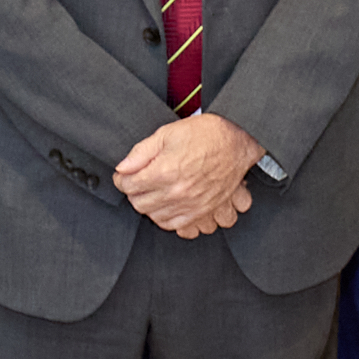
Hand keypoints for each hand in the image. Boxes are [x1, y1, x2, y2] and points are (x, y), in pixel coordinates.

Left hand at [113, 111, 265, 236]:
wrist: (237, 143)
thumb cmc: (206, 135)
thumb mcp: (168, 133)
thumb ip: (141, 152)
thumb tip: (123, 167)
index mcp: (165, 171)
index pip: (128, 185)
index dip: (121, 179)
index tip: (124, 175)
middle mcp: (176, 192)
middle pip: (139, 203)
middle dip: (133, 192)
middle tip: (137, 181)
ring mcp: (190, 205)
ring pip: (154, 216)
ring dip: (149, 205)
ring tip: (152, 191)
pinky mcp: (201, 213)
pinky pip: (174, 225)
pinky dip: (166, 217)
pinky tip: (166, 204)